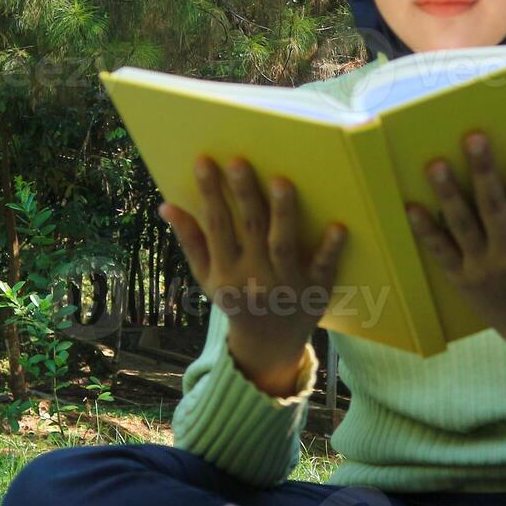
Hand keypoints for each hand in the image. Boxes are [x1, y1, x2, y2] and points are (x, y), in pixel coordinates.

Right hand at [159, 155, 347, 394]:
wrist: (269, 344)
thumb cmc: (236, 300)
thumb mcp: (207, 277)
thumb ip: (191, 241)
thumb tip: (166, 206)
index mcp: (226, 272)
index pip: (216, 226)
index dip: (210, 193)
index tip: (203, 160)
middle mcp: (255, 277)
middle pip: (250, 230)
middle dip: (244, 195)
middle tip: (239, 160)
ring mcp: (287, 284)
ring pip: (284, 245)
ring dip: (283, 213)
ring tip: (281, 181)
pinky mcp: (316, 290)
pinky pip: (324, 267)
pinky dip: (330, 248)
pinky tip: (338, 226)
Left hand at [406, 122, 505, 369]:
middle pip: (493, 206)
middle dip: (483, 170)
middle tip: (473, 137)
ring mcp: (483, 268)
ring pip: (462, 225)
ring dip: (448, 194)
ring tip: (435, 165)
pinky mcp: (461, 279)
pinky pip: (441, 252)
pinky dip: (426, 231)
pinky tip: (411, 207)